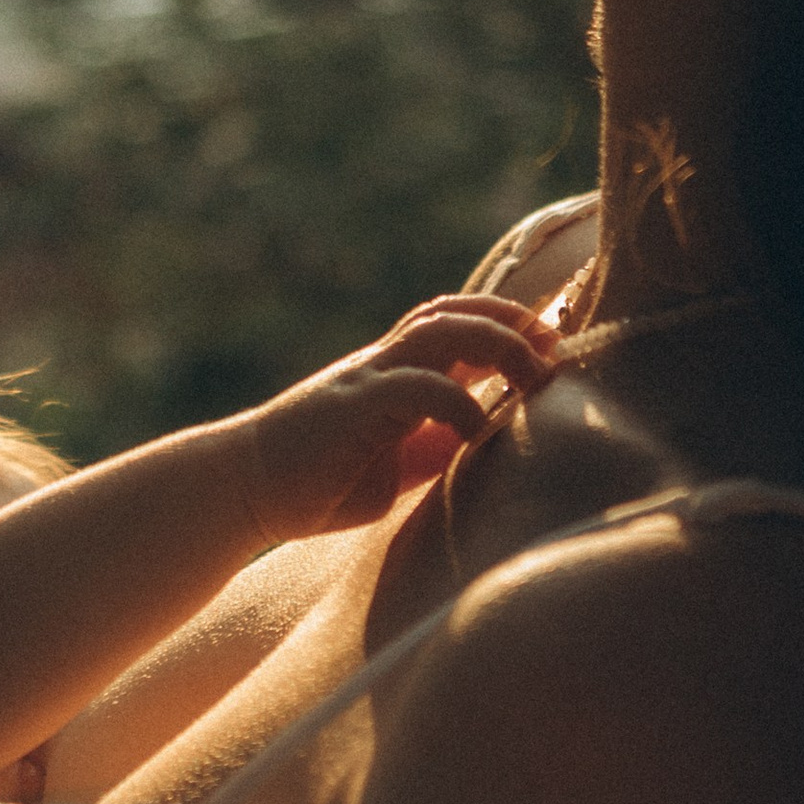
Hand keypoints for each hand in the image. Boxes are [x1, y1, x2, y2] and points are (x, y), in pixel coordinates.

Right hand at [239, 298, 559, 543]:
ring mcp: (366, 378)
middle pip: (453, 313)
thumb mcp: (400, 463)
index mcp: (393, 373)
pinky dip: (457, 400)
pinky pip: (416, 387)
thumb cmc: (321, 482)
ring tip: (535, 371)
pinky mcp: (352, 405)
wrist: (247, 490)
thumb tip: (496, 436)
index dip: (505, 321)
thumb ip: (440, 442)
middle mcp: (382, 363)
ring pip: (438, 331)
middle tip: (557, 343)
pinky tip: (479, 427)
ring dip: (495, 342)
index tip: (554, 337)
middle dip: (511, 320)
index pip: (454, 323)